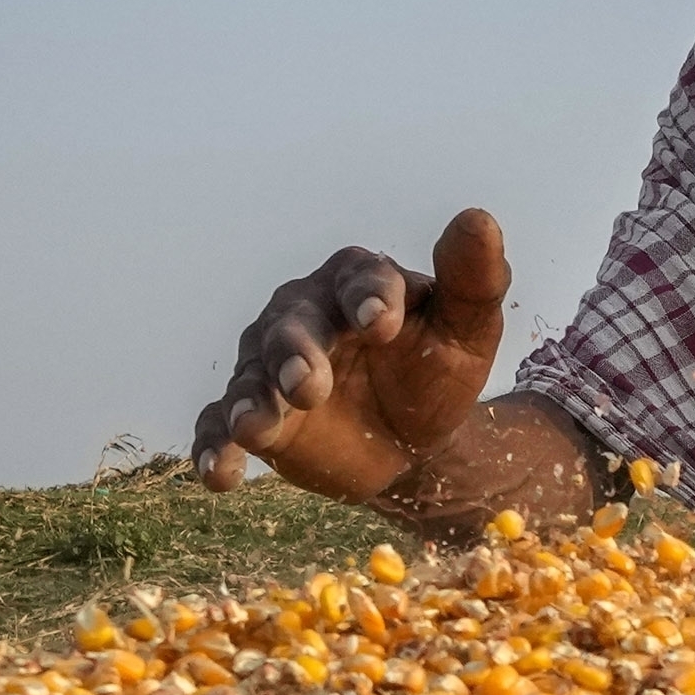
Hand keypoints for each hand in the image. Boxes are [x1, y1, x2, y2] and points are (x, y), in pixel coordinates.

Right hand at [197, 212, 512, 503]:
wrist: (411, 441)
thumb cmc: (436, 372)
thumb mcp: (466, 331)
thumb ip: (473, 280)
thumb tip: (478, 219)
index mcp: (356, 283)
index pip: (357, 279)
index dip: (367, 298)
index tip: (379, 323)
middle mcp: (303, 315)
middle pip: (290, 326)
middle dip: (294, 353)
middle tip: (306, 384)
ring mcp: (270, 366)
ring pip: (252, 375)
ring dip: (251, 400)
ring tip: (254, 427)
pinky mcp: (257, 415)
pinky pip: (222, 426)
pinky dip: (216, 447)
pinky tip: (218, 474)